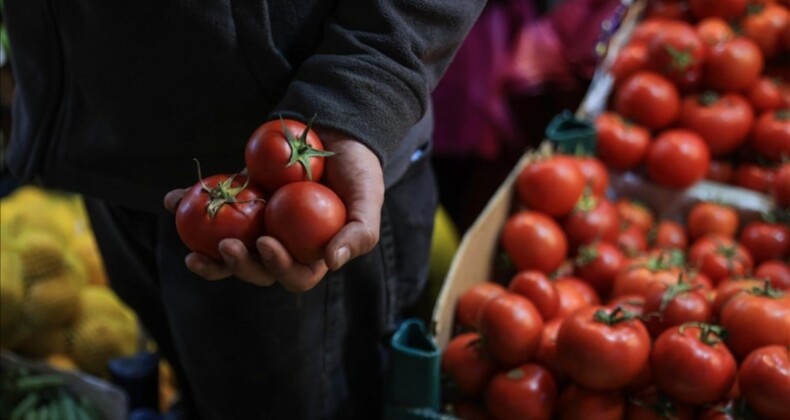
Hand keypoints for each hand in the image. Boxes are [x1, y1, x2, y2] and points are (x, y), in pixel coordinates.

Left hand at [163, 129, 383, 291]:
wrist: (335, 131)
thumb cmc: (358, 169)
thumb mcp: (368, 197)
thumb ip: (360, 232)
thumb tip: (334, 262)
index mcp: (311, 254)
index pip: (293, 276)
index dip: (277, 267)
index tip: (265, 243)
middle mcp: (282, 244)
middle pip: (256, 269)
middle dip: (237, 265)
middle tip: (225, 245)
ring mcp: (257, 224)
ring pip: (229, 251)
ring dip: (208, 256)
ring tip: (191, 249)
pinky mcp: (238, 200)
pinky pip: (211, 209)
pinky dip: (188, 205)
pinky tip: (172, 200)